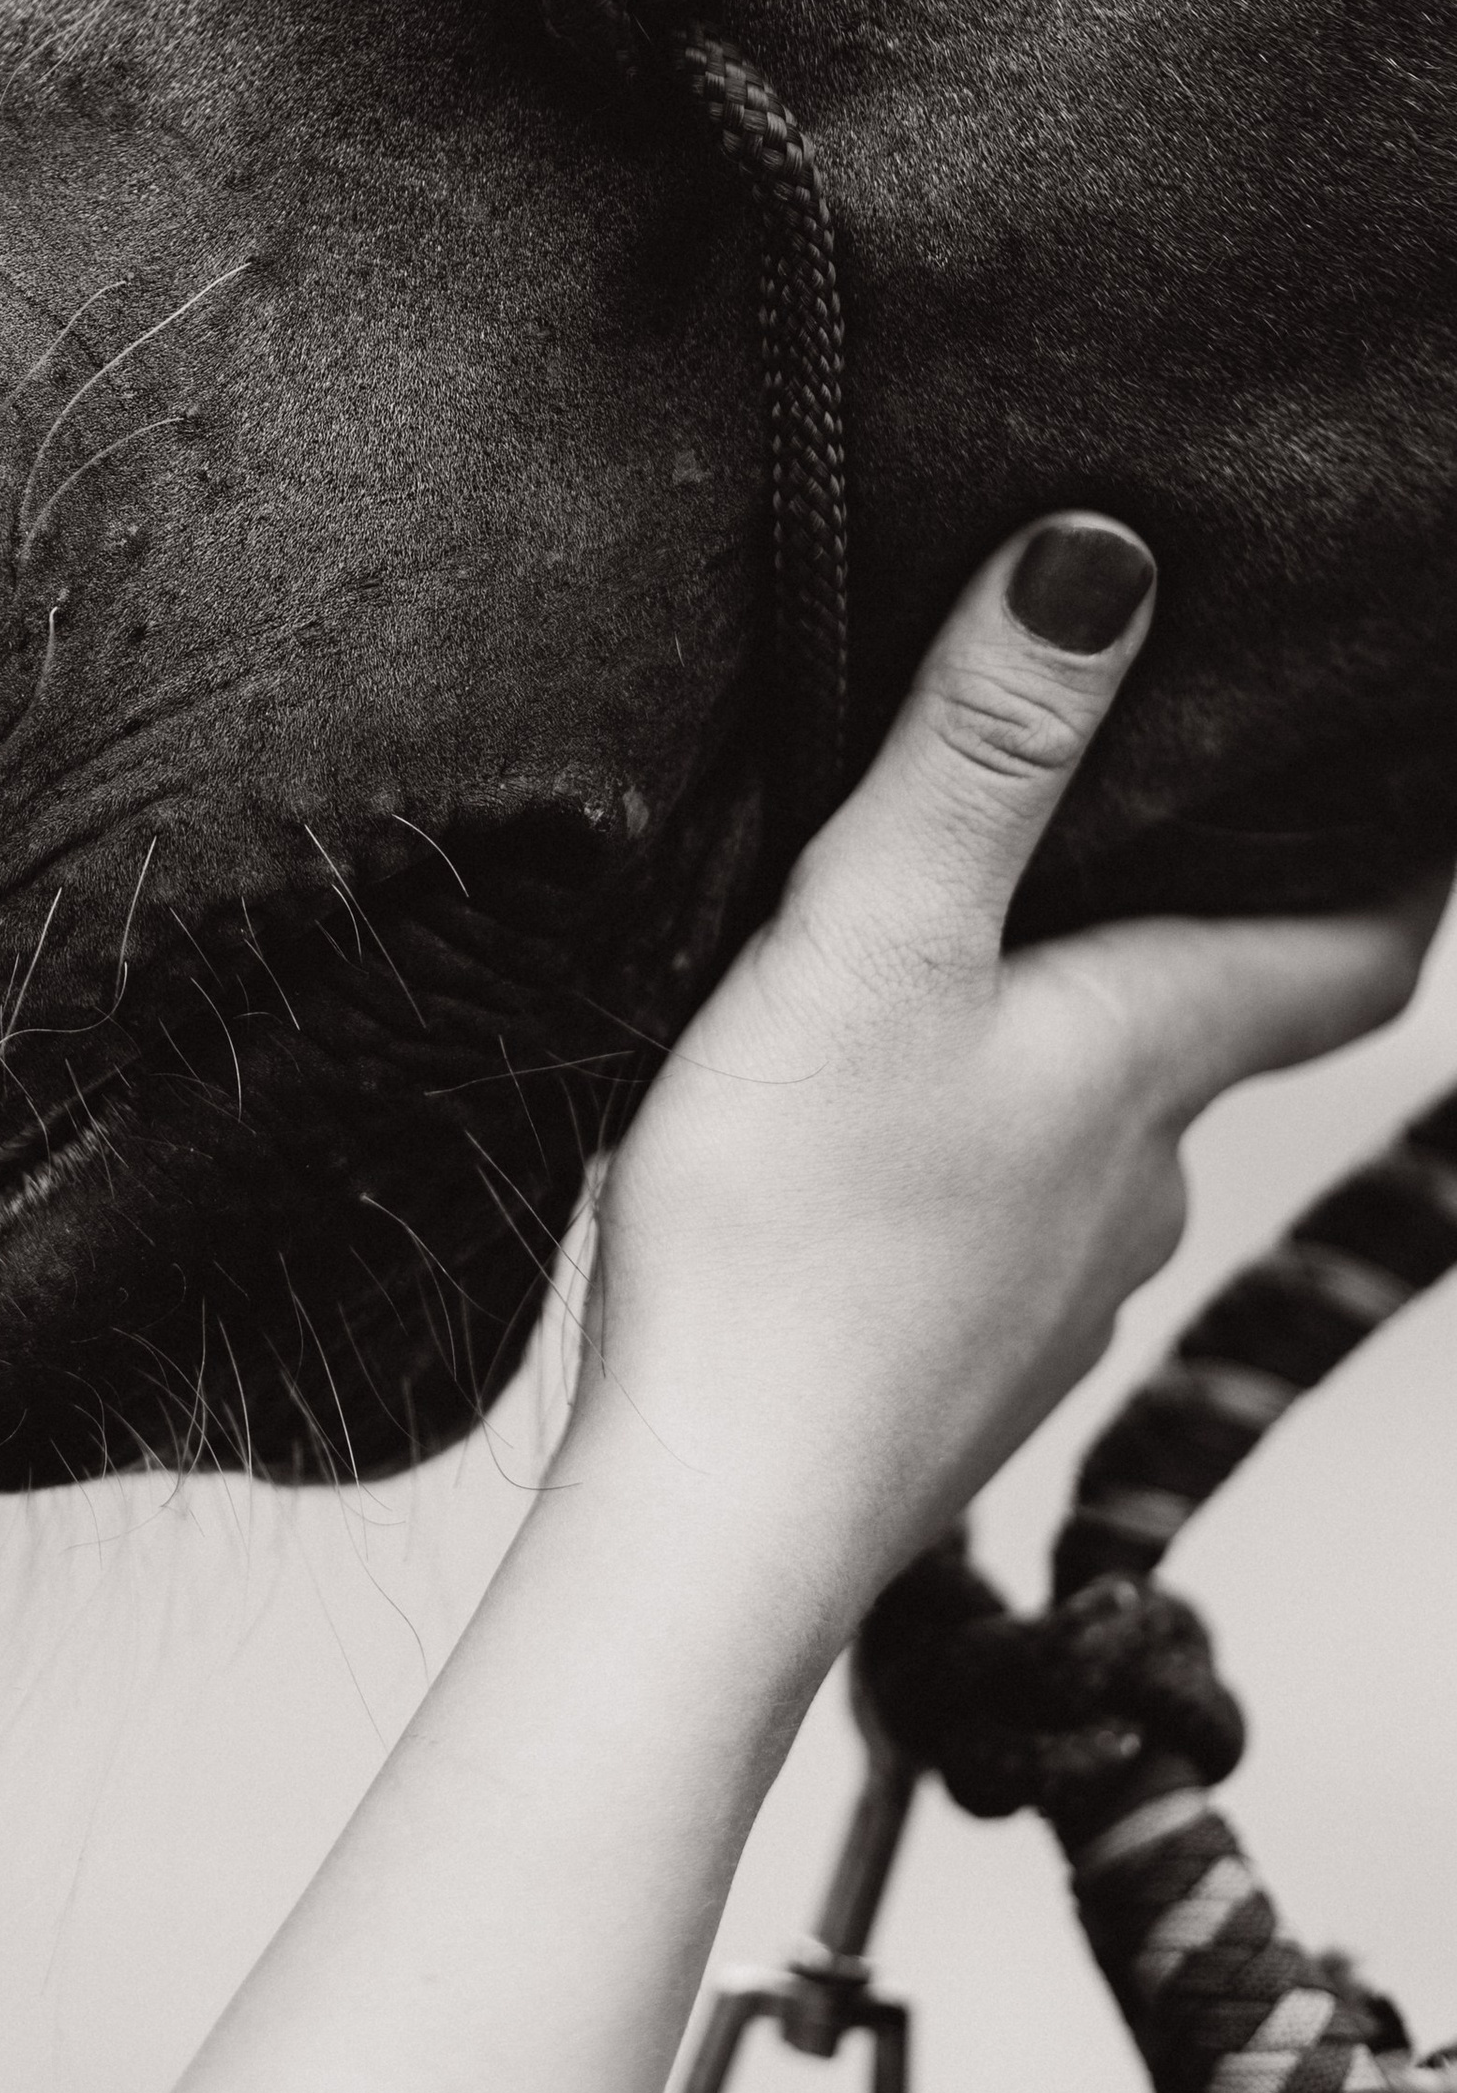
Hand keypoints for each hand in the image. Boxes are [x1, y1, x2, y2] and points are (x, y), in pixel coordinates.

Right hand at [570, 516, 1443, 1632]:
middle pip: (1202, 1026)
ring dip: (1036, 1040)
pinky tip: (842, 1131)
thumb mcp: (872, 938)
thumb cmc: (790, 1235)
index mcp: (1148, 1059)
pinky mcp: (944, 1363)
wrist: (705, 1531)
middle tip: (1092, 804)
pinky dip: (949, 1149)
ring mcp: (1047, 1292)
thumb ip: (979, 750)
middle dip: (1162, 920)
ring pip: (1085, 1126)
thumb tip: (1107, 562)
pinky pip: (983, 1216)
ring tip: (929, 952)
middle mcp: (1137, 1182)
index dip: (1393, 857)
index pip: (1349, 950)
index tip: (1404, 776)